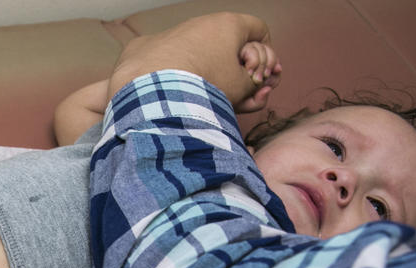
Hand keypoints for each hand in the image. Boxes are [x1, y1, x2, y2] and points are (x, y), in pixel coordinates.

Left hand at [109, 13, 279, 110]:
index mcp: (228, 24)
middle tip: (239, 91)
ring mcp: (174, 32)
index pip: (259, 29)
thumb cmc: (204, 85)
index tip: (260, 74)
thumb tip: (255, 83)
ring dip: (207, 71)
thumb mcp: (241, 87)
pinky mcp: (148, 46)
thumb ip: (255, 82)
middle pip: (228, 41)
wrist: (154, 91)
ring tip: (204, 97)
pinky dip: (176, 73)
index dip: (266, 53)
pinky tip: (177, 90)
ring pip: (199, 51)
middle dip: (237, 66)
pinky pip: (170, 58)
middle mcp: (201, 22)